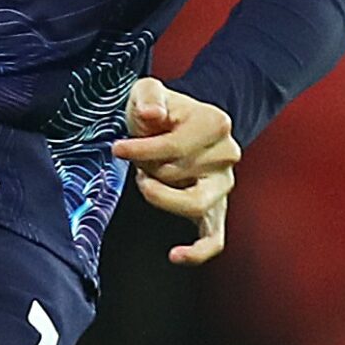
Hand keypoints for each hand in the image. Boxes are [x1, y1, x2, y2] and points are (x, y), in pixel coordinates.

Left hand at [114, 76, 238, 264]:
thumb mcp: (147, 90)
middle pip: (178, 175)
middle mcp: (227, 154)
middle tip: (139, 158)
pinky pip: (214, 237)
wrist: (175, 120)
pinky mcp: (217, 207)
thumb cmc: (158, 108)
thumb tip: (151, 114)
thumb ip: (149, 96)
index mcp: (215, 123)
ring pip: (193, 205)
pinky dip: (198, 250)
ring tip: (146, 182)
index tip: (117, 148)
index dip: (140, 150)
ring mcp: (224, 184)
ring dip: (161, 196)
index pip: (174, 147)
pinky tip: (175, 255)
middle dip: (149, 167)